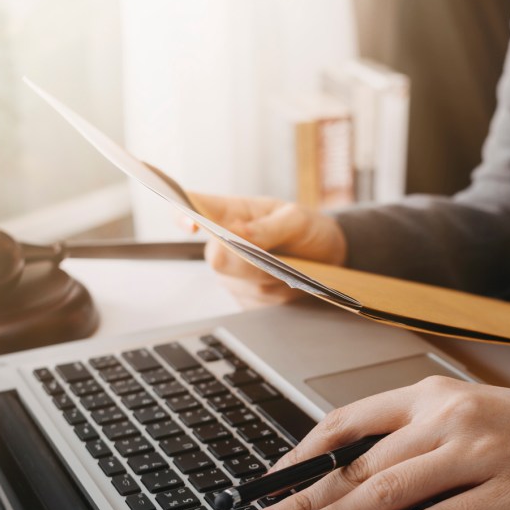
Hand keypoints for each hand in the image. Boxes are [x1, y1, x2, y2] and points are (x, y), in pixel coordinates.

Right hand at [184, 192, 347, 307]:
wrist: (327, 257)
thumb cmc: (306, 229)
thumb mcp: (296, 220)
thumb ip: (267, 227)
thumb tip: (237, 230)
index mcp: (228, 213)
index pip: (190, 207)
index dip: (182, 216)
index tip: (193, 225)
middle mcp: (222, 244)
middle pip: (217, 258)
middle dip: (249, 260)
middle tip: (277, 255)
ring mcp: (232, 274)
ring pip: (242, 284)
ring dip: (271, 278)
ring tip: (292, 265)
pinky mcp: (245, 297)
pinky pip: (256, 302)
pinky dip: (278, 295)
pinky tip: (290, 282)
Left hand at [249, 377, 509, 509]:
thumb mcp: (464, 413)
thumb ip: (410, 435)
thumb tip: (344, 473)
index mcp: (431, 396)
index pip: (346, 423)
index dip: (301, 456)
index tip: (268, 484)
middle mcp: (448, 420)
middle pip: (358, 462)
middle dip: (302, 497)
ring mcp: (477, 457)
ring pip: (387, 491)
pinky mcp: (505, 497)